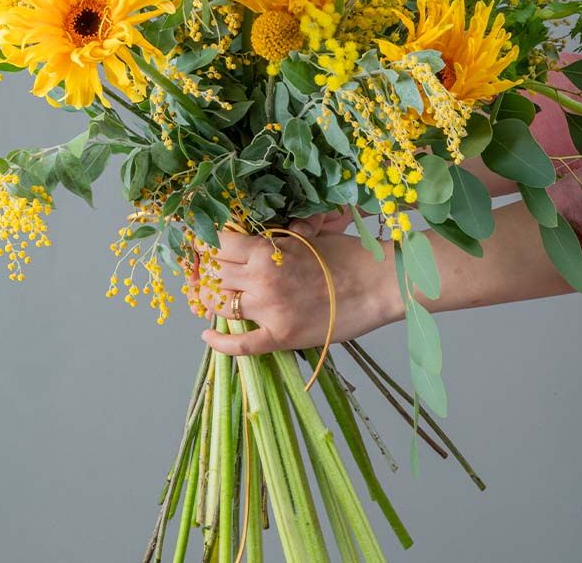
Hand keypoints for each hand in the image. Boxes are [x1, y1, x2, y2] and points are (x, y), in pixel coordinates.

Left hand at [188, 219, 401, 355]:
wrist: (377, 284)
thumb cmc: (346, 255)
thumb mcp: (305, 235)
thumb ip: (273, 239)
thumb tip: (250, 238)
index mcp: (266, 250)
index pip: (219, 244)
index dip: (208, 244)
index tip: (206, 246)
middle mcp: (261, 279)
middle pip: (215, 274)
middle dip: (207, 272)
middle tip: (204, 272)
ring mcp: (269, 310)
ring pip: (221, 306)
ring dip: (212, 301)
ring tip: (209, 297)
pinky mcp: (280, 337)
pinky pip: (240, 345)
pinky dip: (219, 343)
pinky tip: (208, 335)